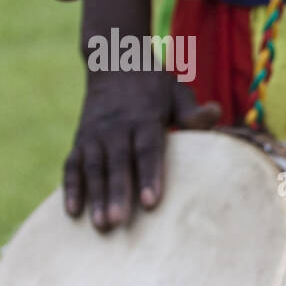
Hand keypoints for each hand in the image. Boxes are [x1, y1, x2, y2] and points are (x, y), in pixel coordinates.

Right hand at [67, 70, 219, 230]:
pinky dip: (70, 187)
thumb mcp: (177, 92)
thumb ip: (191, 111)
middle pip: (118, 164)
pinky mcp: (80, 139)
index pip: (148, 150)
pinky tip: (72, 212)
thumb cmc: (155, 85)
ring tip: (100, 225)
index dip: (149, 176)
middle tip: (118, 222)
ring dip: (95, 197)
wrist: (114, 60)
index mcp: (145, 118)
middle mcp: (117, 127)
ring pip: (93, 168)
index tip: (151, 202)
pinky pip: (72, 165)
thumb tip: (214, 112)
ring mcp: (95, 134)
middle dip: (117, 194)